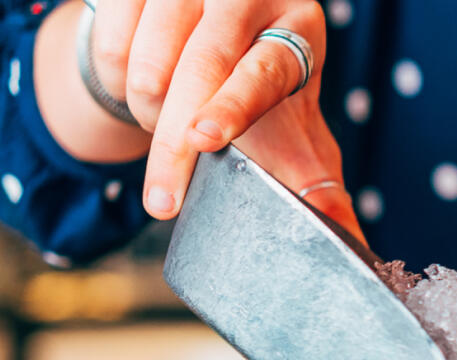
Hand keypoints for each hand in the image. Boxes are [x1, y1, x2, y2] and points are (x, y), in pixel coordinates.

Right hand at [86, 0, 357, 235]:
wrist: (195, 48)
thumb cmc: (255, 98)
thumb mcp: (293, 137)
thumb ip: (317, 186)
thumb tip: (347, 235)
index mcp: (300, 28)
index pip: (266, 71)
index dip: (233, 107)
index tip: (203, 140)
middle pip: (203, 66)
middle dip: (174, 143)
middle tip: (162, 202)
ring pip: (149, 59)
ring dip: (147, 112)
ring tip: (167, 125)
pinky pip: (109, 44)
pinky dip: (116, 83)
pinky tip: (139, 86)